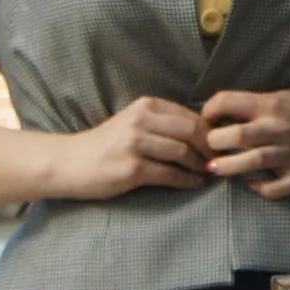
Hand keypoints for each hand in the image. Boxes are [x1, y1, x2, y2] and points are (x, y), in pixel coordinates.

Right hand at [54, 96, 211, 197]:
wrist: (70, 163)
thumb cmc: (106, 145)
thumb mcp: (133, 122)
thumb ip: (163, 123)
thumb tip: (203, 132)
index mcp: (145, 105)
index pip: (190, 115)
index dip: (210, 131)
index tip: (219, 144)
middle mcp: (141, 121)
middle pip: (191, 131)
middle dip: (209, 147)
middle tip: (218, 159)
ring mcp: (135, 144)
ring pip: (182, 152)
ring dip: (200, 165)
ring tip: (207, 172)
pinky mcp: (132, 169)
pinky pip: (170, 175)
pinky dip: (187, 180)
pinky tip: (194, 184)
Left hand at [201, 85, 289, 198]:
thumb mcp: (283, 97)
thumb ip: (255, 106)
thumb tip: (221, 115)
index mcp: (271, 104)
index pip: (228, 101)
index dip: (209, 110)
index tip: (206, 120)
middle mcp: (277, 128)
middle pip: (235, 135)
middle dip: (213, 142)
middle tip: (209, 147)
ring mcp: (289, 153)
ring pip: (250, 163)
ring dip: (227, 168)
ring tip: (215, 169)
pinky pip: (276, 188)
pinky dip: (260, 189)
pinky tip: (252, 185)